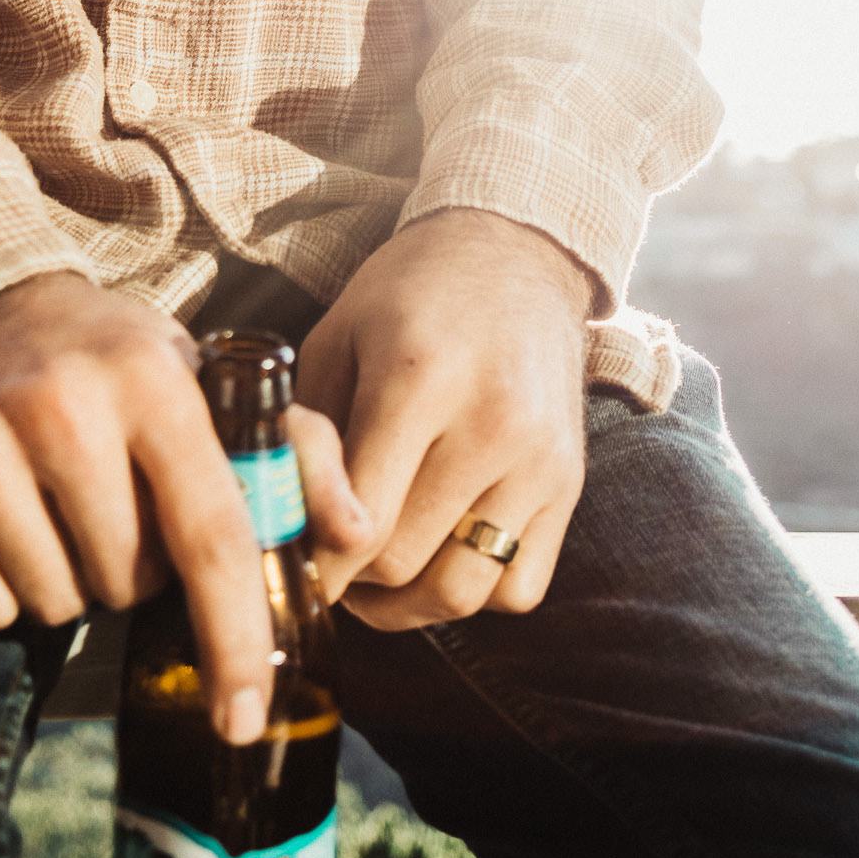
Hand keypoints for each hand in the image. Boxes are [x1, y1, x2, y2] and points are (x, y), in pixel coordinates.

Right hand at [0, 271, 366, 742]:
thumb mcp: (199, 376)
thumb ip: (294, 450)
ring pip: (56, 604)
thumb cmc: (106, 357)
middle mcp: (64, 406)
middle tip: (113, 506)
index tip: (246, 714)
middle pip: (128, 584)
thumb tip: (355, 532)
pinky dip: (2, 592)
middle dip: (133, 572)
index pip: (211, 534)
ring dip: (69, 583)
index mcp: (152, 382)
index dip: (235, 636)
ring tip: (56, 507)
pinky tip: (3, 520)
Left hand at [295, 210, 591, 628]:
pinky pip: (517, 589)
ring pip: (460, 592)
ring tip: (373, 574)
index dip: (315, 559)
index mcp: (420, 378)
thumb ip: (311, 436)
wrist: (515, 253)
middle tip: (325, 558)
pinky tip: (439, 553)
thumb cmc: (408, 295)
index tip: (293, 557)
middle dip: (349, 578)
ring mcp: (541, 460)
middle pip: (401, 563)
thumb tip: (288, 527)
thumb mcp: (336, 338)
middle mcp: (492, 423)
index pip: (359, 521)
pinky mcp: (570, 485)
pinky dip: (471, 591)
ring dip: (405, 604)